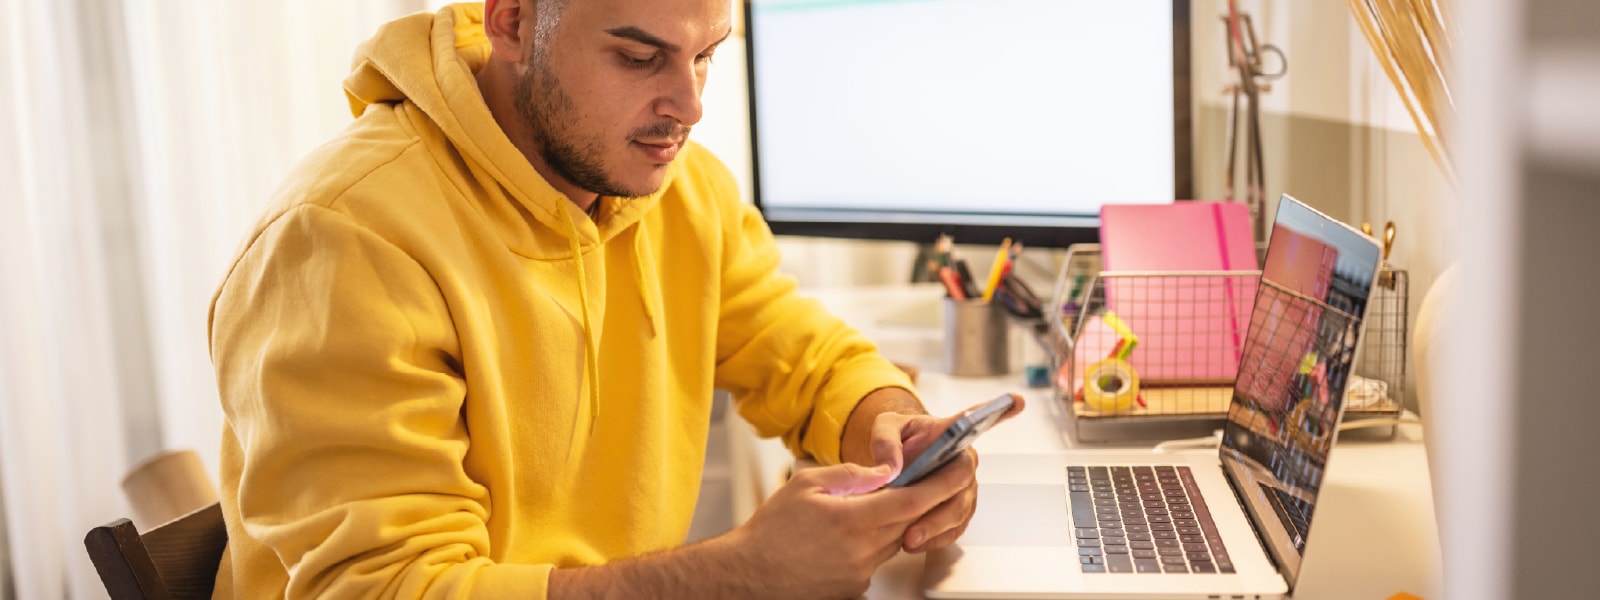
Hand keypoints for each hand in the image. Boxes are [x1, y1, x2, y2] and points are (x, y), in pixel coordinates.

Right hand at [728, 462, 961, 598]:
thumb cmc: (770, 531)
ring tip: (866, 508)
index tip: (960, 468)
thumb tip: (886, 470)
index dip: (941, 483)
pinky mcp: (855, 588)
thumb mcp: (806, 484)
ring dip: (892, 522)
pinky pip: (876, 560)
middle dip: (921, 500)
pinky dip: (871, 543)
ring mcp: (860, 573)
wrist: (748, 575)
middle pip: (909, 522)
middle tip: (924, 478)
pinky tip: (844, 537)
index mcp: (853, 520)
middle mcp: (863, 551)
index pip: (912, 500)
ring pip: (893, 541)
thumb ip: (852, 475)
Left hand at [868, 394, 1025, 552]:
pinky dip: (935, 539)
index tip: (1016, 400)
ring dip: (935, 528)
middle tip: (915, 523)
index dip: (998, 411)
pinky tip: (916, 544)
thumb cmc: (896, 440)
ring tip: (909, 540)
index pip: (976, 419)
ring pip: (959, 511)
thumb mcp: (884, 429)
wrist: (894, 466)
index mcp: (952, 433)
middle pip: (962, 483)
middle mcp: (964, 460)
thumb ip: (884, 441)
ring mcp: (964, 488)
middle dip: (940, 506)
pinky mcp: (958, 511)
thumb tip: (889, 468)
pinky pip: (953, 529)